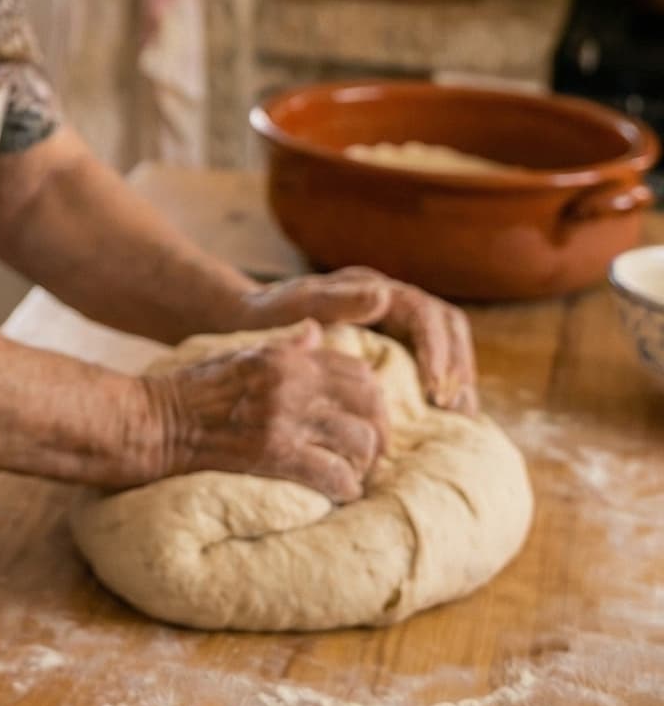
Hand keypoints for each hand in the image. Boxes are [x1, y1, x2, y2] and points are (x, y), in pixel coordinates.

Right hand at [141, 320, 388, 503]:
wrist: (156, 422)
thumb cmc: (196, 390)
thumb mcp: (240, 353)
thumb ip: (283, 346)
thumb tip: (315, 332)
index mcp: (285, 357)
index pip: (359, 372)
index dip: (375, 401)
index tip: (369, 421)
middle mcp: (291, 383)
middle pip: (370, 407)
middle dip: (379, 434)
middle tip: (369, 455)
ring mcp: (284, 419)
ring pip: (360, 444)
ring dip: (361, 465)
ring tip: (349, 474)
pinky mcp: (275, 455)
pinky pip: (336, 477)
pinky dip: (344, 489)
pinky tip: (335, 492)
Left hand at [234, 269, 476, 414]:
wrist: (248, 323)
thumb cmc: (269, 315)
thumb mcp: (295, 307)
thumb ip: (334, 300)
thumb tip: (383, 294)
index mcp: (370, 287)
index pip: (425, 312)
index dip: (437, 349)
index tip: (435, 387)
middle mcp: (389, 301)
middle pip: (448, 326)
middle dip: (457, 364)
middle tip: (452, 406)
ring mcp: (394, 323)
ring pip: (448, 344)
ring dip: (457, 377)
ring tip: (455, 416)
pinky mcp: (393, 347)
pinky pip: (432, 363)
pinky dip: (443, 387)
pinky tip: (441, 418)